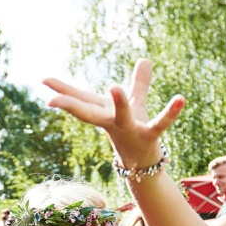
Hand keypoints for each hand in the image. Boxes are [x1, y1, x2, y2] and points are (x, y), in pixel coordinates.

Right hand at [44, 59, 184, 167]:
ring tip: (114, 86)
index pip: (79, 100)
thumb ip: (139, 83)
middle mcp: (111, 122)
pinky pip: (160, 124)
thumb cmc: (136, 131)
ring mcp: (129, 130)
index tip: (43, 81)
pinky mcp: (149, 136)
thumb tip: (145, 59)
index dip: (62, 91)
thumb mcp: (136, 104)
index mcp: (104, 113)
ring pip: (122, 116)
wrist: (145, 166)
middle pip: (88, 113)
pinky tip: (181, 99)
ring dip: (118, 103)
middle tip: (51, 99)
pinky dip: (170, 113)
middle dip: (70, 105)